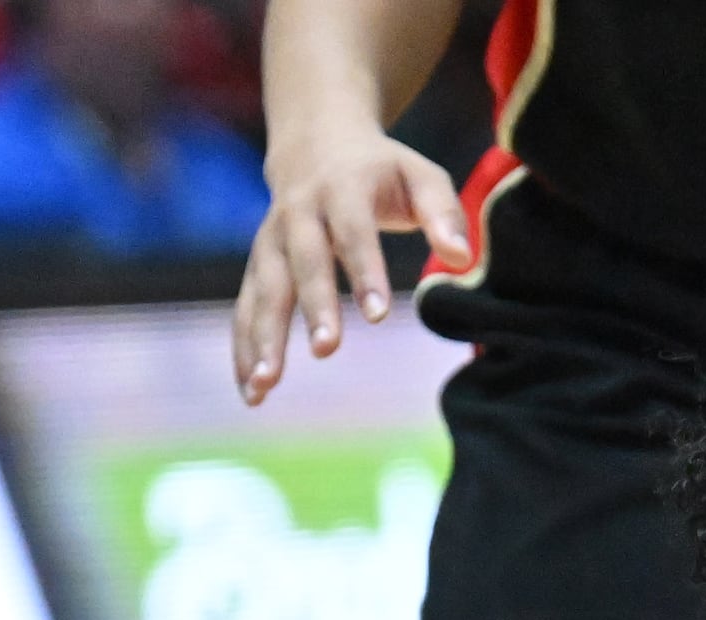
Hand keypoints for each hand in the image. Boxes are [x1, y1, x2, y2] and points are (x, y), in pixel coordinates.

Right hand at [234, 118, 470, 402]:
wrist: (315, 140)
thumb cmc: (381, 169)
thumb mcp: (419, 175)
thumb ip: (443, 212)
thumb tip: (462, 259)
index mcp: (342, 188)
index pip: (353, 230)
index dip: (365, 270)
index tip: (378, 314)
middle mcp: (298, 213)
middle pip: (303, 262)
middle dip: (313, 306)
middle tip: (326, 351)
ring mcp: (271, 240)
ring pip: (264, 289)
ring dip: (263, 337)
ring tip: (266, 384)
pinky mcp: (258, 265)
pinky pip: (246, 308)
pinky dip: (244, 349)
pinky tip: (252, 393)